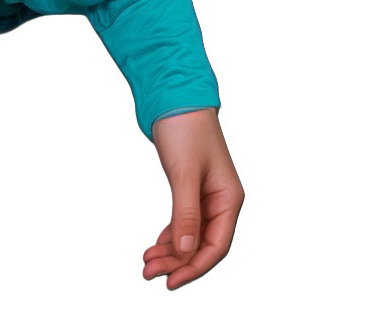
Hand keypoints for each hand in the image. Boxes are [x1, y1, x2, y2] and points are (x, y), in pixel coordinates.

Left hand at [144, 107, 243, 288]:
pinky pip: (184, 222)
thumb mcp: (183, 173)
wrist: (175, 94)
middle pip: (202, 245)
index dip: (194, 268)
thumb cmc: (184, 128)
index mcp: (229, 198)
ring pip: (191, 235)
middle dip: (177, 262)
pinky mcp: (192, 188)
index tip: (170, 282)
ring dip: (171, 252)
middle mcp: (221, 200)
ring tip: (147, 263)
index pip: (216, 246)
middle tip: (149, 272)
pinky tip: (156, 246)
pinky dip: (170, 236)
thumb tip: (185, 252)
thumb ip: (185, 214)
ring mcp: (207, 195)